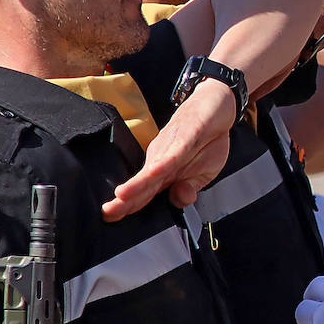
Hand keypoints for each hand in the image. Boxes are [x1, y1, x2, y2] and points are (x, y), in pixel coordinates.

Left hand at [102, 80, 232, 219]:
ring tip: (121, 197)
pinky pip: (174, 152)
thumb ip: (190, 188)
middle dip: (124, 200)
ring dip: (137, 184)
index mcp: (165, 170)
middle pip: (142, 183)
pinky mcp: (187, 134)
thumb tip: (179, 200)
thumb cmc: (207, 137)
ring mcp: (173, 146)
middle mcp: (162, 158)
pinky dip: (164, 165)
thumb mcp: (205, 173)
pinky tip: (153, 174)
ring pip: (153, 169)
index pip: (145, 193)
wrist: (217, 105)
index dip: (128, 206)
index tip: (110, 218)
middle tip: (106, 213)